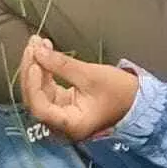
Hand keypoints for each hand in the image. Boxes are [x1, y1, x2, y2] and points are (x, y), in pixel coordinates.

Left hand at [15, 35, 140, 144]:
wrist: (135, 100)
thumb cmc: (118, 91)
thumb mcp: (91, 75)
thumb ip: (62, 64)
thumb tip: (37, 50)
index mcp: (71, 125)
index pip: (40, 109)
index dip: (33, 86)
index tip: (35, 62)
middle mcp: (61, 125)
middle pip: (35, 99)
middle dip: (31, 70)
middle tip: (33, 45)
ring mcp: (60, 115)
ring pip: (38, 92)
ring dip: (35, 67)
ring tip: (38, 43)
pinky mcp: (62, 104)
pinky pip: (46, 88)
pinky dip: (44, 71)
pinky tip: (44, 52)